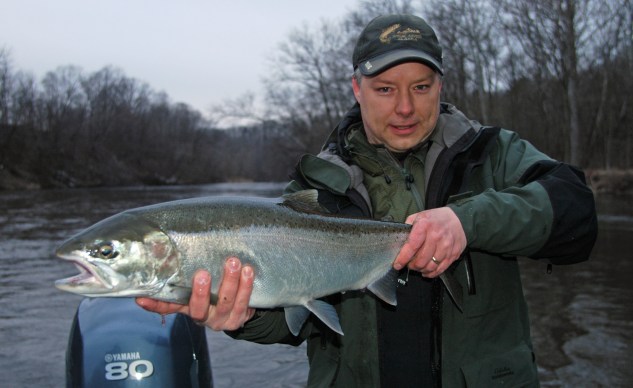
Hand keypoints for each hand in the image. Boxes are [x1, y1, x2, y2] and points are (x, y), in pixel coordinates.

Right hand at [136, 257, 255, 329]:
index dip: (154, 305)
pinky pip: (243, 303)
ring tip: (233, 262)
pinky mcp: (238, 319)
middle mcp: (202, 316)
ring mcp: (221, 320)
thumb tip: (162, 246)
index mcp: (187, 307)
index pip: (167, 307)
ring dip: (230, 282)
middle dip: (201, 292)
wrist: (239, 308)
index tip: (141, 299)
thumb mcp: (197, 283)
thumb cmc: (214, 289)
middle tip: (202, 274)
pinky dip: (246, 286)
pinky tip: (248, 271)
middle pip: (198, 308)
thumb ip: (185, 272)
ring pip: (225, 303)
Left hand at [393, 207, 466, 277]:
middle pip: (421, 260)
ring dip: (421, 269)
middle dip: (412, 266)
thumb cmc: (435, 219)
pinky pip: (440, 269)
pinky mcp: (453, 254)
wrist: (458, 219)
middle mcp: (436, 237)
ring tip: (418, 267)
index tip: (397, 264)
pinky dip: (432, 273)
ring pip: (430, 267)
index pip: (412, 246)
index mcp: (425, 226)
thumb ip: (408, 227)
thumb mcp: (419, 216)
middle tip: (409, 264)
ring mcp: (446, 247)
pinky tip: (427, 271)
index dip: (403, 258)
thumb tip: (399, 240)